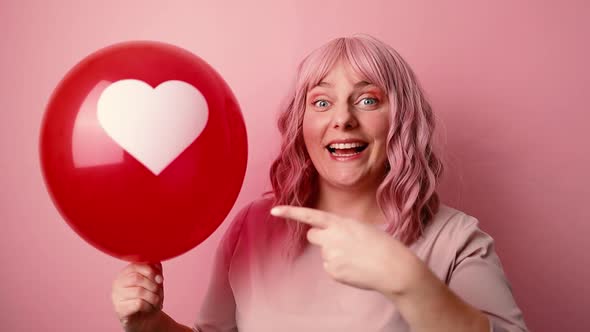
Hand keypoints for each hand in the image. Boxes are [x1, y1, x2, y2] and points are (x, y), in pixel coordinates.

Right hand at [111, 262, 163, 331]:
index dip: (150, 271)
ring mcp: (116, 297)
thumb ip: (155, 271)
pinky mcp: (120, 310)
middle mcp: (117, 284)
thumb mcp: (154, 281)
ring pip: (139, 291)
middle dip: (153, 285)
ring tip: (157, 302)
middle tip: (159, 293)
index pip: (135, 265)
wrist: (145, 319)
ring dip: (153, 297)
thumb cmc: (149, 297)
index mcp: (124, 273)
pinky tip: (150, 308)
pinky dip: (149, 306)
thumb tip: (157, 268)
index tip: (160, 279)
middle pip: (136, 278)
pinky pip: (138, 304)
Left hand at [271, 206, 421, 294]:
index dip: (291, 212)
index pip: (310, 215)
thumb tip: (332, 237)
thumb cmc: (383, 245)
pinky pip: (331, 267)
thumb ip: (342, 228)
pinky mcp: (333, 272)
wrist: (393, 268)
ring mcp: (330, 256)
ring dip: (336, 254)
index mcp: (340, 223)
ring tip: (357, 257)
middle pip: (312, 236)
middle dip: (321, 238)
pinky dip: (340, 269)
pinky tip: (356, 268)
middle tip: (341, 243)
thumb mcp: (362, 227)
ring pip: (325, 253)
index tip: (275, 211)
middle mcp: (331, 238)